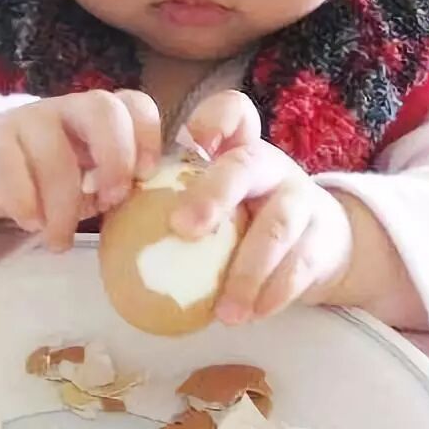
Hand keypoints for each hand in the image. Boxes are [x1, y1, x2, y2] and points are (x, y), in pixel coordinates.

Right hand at [0, 90, 160, 251]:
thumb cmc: (58, 180)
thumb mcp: (93, 182)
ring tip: (60, 239)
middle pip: (101, 108)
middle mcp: (70, 109)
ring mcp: (29, 120)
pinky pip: (9, 165)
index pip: (135, 104)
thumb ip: (120, 188)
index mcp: (103, 116)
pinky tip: (31, 223)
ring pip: (53, 149)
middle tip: (111, 201)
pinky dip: (24, 201)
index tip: (146, 176)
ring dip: (62, 204)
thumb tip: (154, 218)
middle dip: (114, 156)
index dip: (147, 135)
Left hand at [171, 90, 352, 323]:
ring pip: (277, 225)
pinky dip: (273, 294)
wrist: (320, 242)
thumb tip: (106, 212)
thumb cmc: (245, 219)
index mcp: (237, 149)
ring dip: (247, 270)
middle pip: (245, 165)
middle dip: (213, 194)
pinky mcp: (322, 240)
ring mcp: (300, 200)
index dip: (212, 121)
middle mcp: (270, 166)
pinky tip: (251, 315)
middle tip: (182, 228)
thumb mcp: (217, 198)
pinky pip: (299, 266)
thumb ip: (170, 199)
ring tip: (225, 312)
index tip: (190, 144)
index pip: (232, 112)